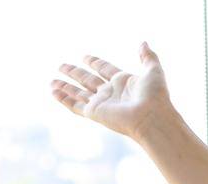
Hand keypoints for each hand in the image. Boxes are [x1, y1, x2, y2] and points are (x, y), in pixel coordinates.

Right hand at [50, 42, 172, 140]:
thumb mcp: (153, 71)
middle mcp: (111, 93)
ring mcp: (102, 103)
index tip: (85, 57)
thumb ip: (148, 57)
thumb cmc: (155, 96)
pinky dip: (64, 99)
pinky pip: (75, 106)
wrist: (152, 118)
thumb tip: (143, 43)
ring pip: (78, 93)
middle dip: (74, 73)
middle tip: (62, 66)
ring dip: (65, 87)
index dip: (95, 62)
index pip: (105, 69)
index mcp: (123, 82)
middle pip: (88, 80)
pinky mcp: (94, 113)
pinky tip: (53, 92)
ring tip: (52, 81)